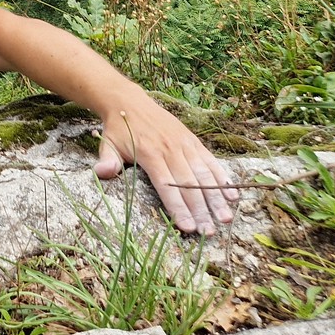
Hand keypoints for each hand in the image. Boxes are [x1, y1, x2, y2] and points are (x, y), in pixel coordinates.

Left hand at [95, 102, 239, 234]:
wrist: (129, 102)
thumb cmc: (118, 129)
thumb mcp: (107, 144)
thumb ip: (107, 161)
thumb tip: (102, 173)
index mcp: (150, 154)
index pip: (167, 186)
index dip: (178, 208)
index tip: (188, 228)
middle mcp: (171, 150)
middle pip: (189, 185)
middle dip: (201, 210)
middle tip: (209, 232)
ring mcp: (184, 144)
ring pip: (204, 174)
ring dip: (217, 197)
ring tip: (226, 219)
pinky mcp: (193, 140)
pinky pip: (210, 160)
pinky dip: (222, 177)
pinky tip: (232, 195)